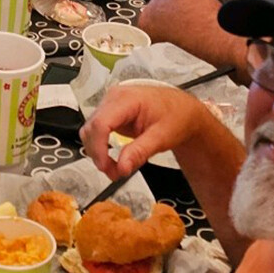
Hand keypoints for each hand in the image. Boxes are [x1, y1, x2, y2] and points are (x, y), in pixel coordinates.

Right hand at [79, 84, 211, 180]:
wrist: (183, 111)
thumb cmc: (176, 117)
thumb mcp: (162, 137)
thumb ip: (140, 152)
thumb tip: (122, 168)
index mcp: (127, 99)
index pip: (101, 123)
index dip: (99, 148)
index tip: (106, 167)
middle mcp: (114, 98)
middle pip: (92, 128)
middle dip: (98, 154)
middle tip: (114, 173)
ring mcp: (110, 105)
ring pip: (90, 131)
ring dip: (98, 153)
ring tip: (115, 168)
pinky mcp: (110, 113)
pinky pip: (96, 132)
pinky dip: (101, 148)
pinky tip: (112, 158)